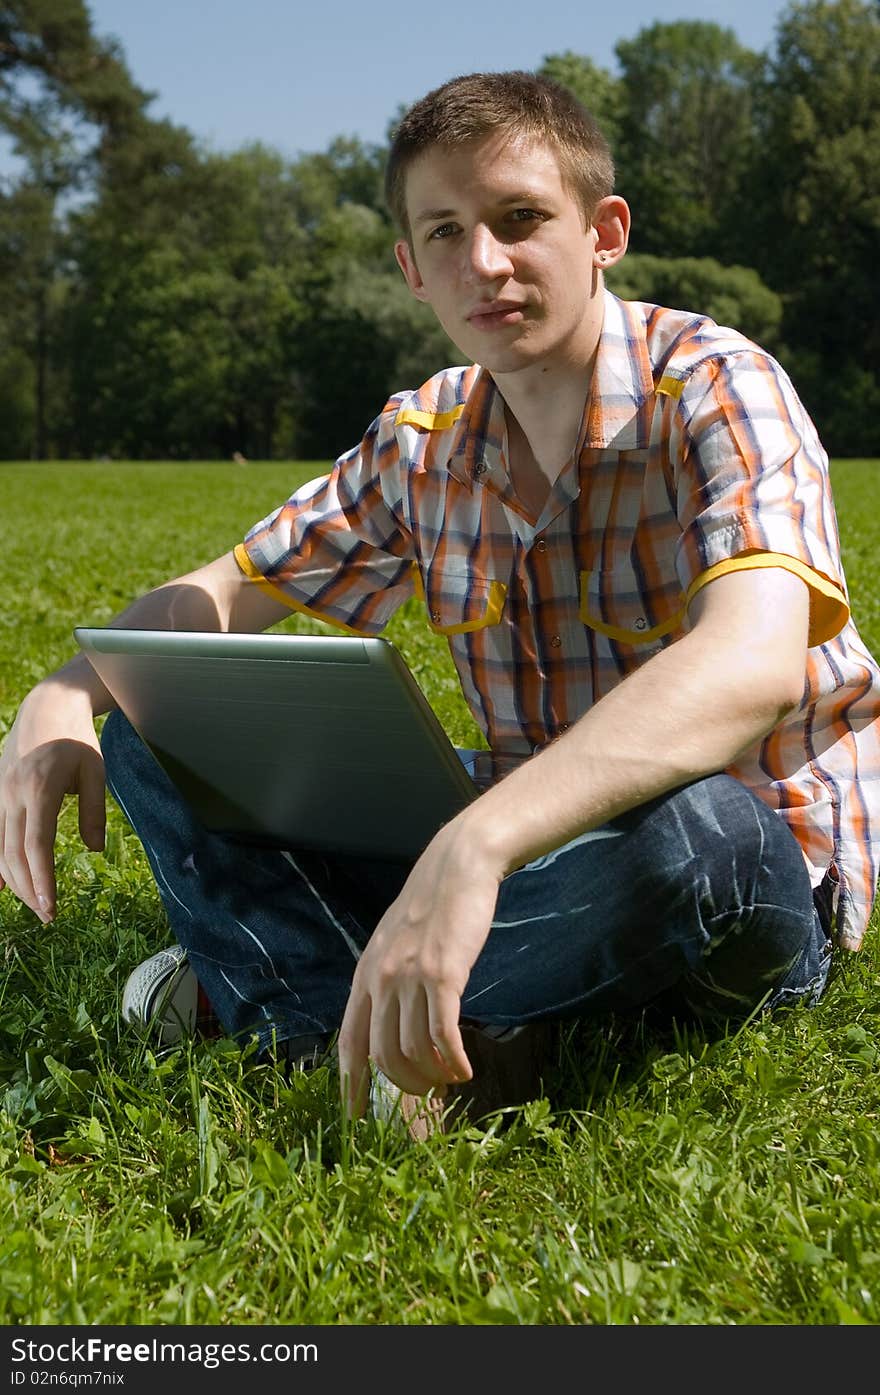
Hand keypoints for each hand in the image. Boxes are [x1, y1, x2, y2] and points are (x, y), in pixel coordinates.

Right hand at [0, 681, 105, 922]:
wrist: (47, 705)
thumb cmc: (77, 739)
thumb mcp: (96, 772)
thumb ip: (95, 812)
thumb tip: (94, 851)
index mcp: (40, 788)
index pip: (37, 846)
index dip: (42, 881)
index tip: (52, 908)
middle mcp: (12, 793)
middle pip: (13, 854)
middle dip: (29, 890)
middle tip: (47, 916)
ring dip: (14, 880)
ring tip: (35, 903)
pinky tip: (2, 885)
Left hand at [336, 816, 503, 1118]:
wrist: (457, 866)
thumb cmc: (432, 905)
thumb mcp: (395, 943)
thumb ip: (390, 980)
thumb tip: (398, 1025)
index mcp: (366, 976)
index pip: (349, 1044)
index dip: (351, 1087)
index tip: (355, 1121)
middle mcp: (382, 980)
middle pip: (383, 1057)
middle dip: (405, 1090)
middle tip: (428, 1103)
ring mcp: (410, 978)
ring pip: (414, 1050)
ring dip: (433, 1077)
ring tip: (451, 1082)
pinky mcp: (443, 975)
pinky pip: (444, 1034)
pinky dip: (454, 1061)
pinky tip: (466, 1071)